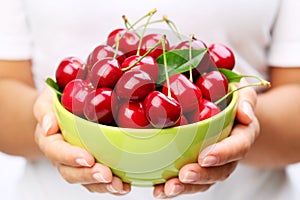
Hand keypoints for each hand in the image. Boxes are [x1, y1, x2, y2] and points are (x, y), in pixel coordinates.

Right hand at [33, 86, 130, 194]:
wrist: (62, 110)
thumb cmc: (56, 103)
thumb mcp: (47, 101)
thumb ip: (45, 111)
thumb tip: (49, 127)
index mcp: (49, 140)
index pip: (56, 151)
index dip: (71, 157)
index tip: (88, 159)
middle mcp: (61, 156)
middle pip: (70, 172)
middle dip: (89, 176)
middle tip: (106, 174)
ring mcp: (75, 164)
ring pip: (85, 180)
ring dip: (101, 185)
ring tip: (117, 185)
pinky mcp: (89, 166)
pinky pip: (97, 180)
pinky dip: (111, 185)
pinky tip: (124, 185)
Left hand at [153, 83, 259, 197]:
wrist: (225, 110)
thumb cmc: (230, 97)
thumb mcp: (241, 92)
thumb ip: (246, 100)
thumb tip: (246, 116)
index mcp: (242, 135)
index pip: (238, 147)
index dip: (223, 154)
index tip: (204, 157)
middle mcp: (230, 154)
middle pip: (220, 171)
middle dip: (202, 176)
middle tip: (184, 175)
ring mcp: (215, 164)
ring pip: (204, 181)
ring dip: (186, 187)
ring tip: (167, 189)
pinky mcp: (199, 166)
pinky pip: (189, 180)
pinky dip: (174, 186)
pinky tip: (158, 189)